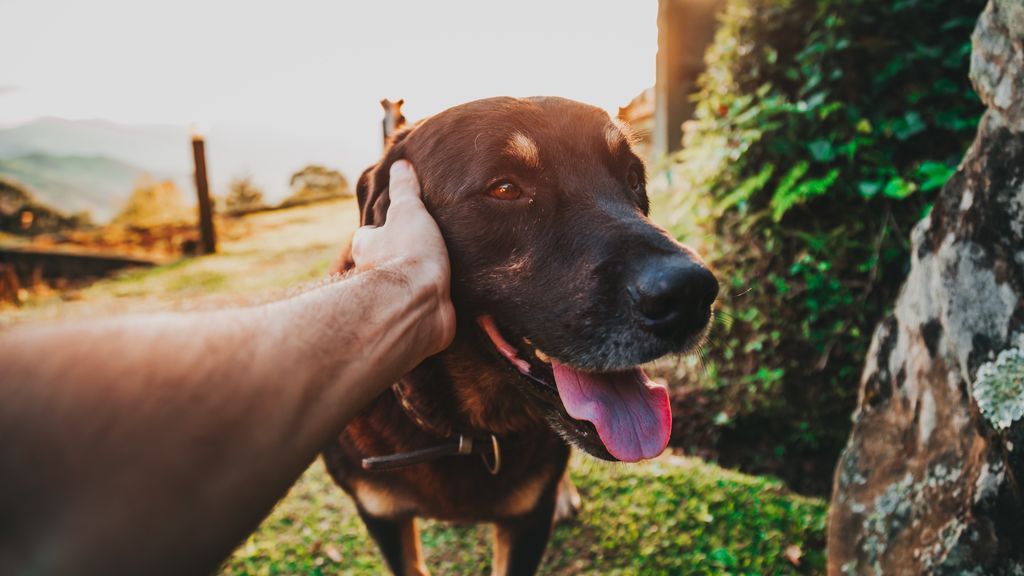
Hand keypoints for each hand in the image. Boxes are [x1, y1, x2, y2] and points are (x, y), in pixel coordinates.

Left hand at [350, 160, 455, 357]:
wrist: (419, 303)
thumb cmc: (409, 254)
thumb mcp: (408, 211)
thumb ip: (405, 189)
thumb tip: (400, 164)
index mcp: (367, 248)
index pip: (368, 235)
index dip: (381, 230)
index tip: (397, 225)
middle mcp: (374, 277)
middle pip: (382, 263)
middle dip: (397, 259)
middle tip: (422, 250)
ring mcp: (395, 301)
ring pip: (403, 289)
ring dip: (418, 284)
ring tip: (444, 273)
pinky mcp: (416, 321)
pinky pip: (426, 311)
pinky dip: (435, 306)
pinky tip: (453, 300)